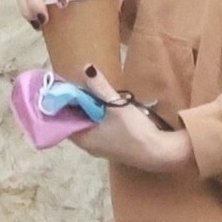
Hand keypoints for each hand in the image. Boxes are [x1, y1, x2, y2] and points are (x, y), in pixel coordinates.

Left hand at [70, 67, 195, 172]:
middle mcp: (87, 146)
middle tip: (85, 87)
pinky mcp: (112, 148)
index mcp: (82, 138)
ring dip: (92, 111)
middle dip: (80, 104)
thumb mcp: (116, 105)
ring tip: (97, 95)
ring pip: (89, 125)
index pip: (64, 118)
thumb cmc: (134, 131)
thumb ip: (100, 87)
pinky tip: (109, 109)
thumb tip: (86, 68)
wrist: (157, 153)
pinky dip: (100, 119)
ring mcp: (100, 148)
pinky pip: (99, 130)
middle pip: (77, 121)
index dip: (65, 102)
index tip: (69, 87)